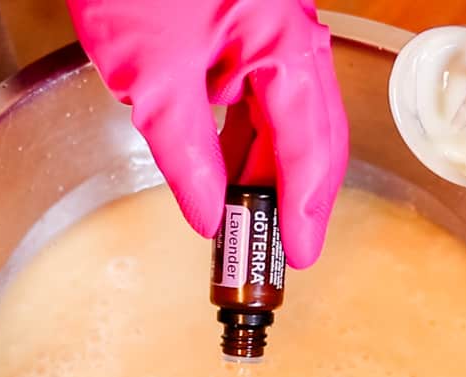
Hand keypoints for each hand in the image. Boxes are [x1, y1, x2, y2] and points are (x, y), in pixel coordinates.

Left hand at [68, 0, 349, 268]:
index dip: (302, 212)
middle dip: (292, 198)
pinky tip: (222, 169)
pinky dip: (241, 139)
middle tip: (276, 252)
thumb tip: (206, 216)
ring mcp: (268, 33)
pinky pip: (255, 96)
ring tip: (244, 222)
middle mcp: (292, 41)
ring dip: (263, 171)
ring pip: (283, 119)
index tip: (296, 258)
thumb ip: (185, 153)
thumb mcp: (155, 77)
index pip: (310, 151)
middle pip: (309, 137)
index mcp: (287, 50)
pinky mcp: (241, 29)